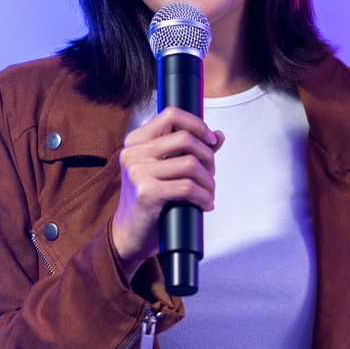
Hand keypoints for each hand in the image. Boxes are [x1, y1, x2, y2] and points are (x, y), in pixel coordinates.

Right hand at [111, 106, 224, 281]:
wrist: (130, 234)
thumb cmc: (150, 200)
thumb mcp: (167, 170)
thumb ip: (189, 150)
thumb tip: (219, 135)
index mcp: (136, 141)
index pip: (171, 114)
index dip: (197, 124)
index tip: (211, 140)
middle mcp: (133, 153)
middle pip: (185, 138)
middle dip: (207, 157)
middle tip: (210, 174)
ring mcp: (137, 172)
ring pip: (190, 164)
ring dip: (208, 181)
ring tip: (208, 193)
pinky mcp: (146, 193)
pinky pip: (188, 187)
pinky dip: (203, 196)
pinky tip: (205, 204)